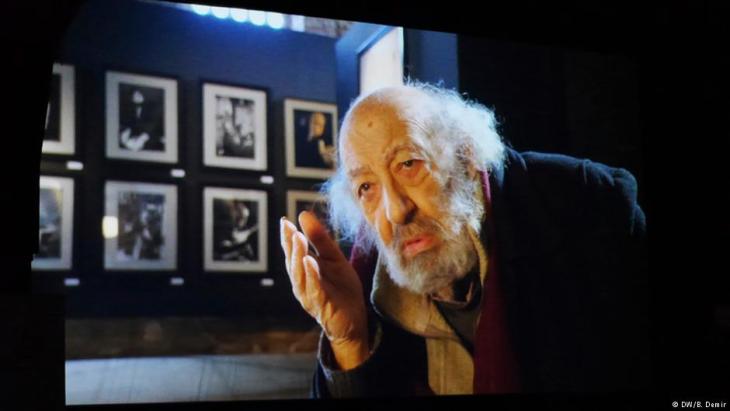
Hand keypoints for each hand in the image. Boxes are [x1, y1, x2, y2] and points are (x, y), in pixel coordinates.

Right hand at [280, 211, 369, 369]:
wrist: (355, 318)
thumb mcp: (334, 258)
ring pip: (300, 275)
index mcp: (303, 270)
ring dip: (298, 257)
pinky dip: (311, 276)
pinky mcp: (322, 306)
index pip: (292, 251)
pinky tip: (310, 262)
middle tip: (290, 228)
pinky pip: (314, 289)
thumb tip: (303, 214)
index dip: (287, 237)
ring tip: (298, 239)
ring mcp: (309, 295)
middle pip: (293, 262)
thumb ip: (320, 239)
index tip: (285, 221)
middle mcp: (301, 283)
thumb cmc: (341, 287)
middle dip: (291, 245)